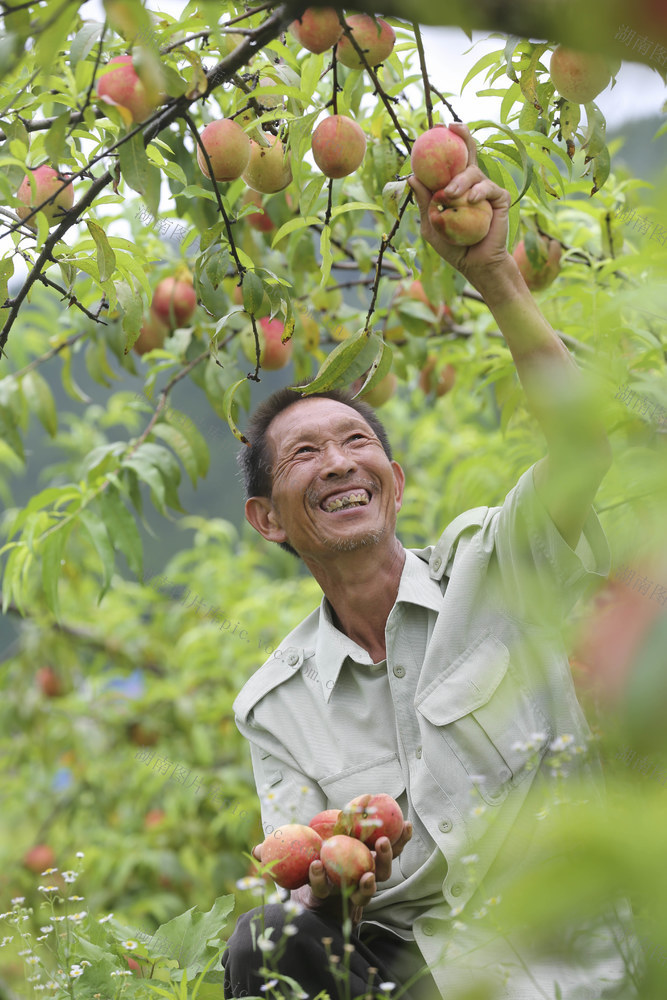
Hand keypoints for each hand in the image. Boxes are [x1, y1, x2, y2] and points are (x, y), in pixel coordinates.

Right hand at [253, 822, 412, 925]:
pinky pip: (393, 852)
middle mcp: (351, 887)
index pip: (323, 888)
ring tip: (382, 842)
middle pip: (362, 890)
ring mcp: (369, 876)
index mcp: (328, 889)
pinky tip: (406, 824)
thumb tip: (255, 847)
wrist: (333, 871)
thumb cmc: (308, 866)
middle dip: (365, 884)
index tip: (316, 866)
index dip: (320, 880)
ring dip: (384, 859)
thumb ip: (274, 856)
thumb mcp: (290, 864)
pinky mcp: (382, 862)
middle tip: (365, 872)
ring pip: (381, 874)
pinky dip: (400, 840)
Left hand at [299, 821, 412, 924]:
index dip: (402, 839)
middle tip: (383, 842)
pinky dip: (318, 877)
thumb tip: (368, 796)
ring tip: (368, 876)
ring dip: (368, 886)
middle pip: (384, 873)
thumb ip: (354, 814)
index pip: (393, 851)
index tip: (406, 824)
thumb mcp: (343, 826)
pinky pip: (322, 888)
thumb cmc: (333, 839)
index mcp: (373, 861)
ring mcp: (347, 890)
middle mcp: (366, 878)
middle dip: (386, 858)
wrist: (310, 864)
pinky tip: (316, 864)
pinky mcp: (324, 893)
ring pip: (364, 895)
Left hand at [408, 122, 511, 284]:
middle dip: (463, 135)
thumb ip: (424, 201)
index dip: (447, 141)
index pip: (451, 159)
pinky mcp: (500, 199)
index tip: (437, 127)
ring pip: (474, 172)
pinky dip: (478, 192)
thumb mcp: (431, 224)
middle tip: (451, 128)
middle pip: (469, 152)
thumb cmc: (452, 247)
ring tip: (449, 195)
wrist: (475, 264)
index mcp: (455, 186)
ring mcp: (486, 190)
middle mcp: (472, 183)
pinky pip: (489, 188)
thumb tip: (411, 177)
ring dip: (460, 181)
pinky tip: (470, 200)